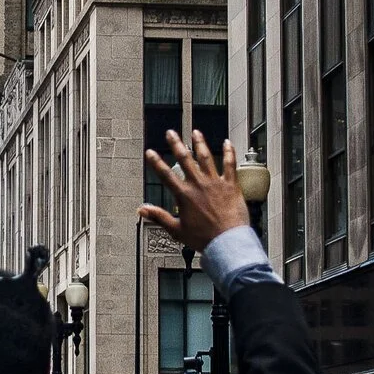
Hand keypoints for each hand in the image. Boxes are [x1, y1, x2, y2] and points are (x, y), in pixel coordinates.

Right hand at [137, 131, 249, 254]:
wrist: (227, 241)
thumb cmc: (204, 238)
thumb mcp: (176, 229)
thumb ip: (159, 217)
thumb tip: (142, 210)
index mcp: (184, 195)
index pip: (166, 174)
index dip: (156, 162)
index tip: (150, 152)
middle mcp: (198, 184)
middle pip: (185, 159)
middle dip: (176, 144)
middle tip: (171, 133)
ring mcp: (215, 183)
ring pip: (206, 158)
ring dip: (200, 143)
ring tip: (196, 132)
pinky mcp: (230, 185)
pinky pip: (230, 164)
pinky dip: (228, 152)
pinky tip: (227, 143)